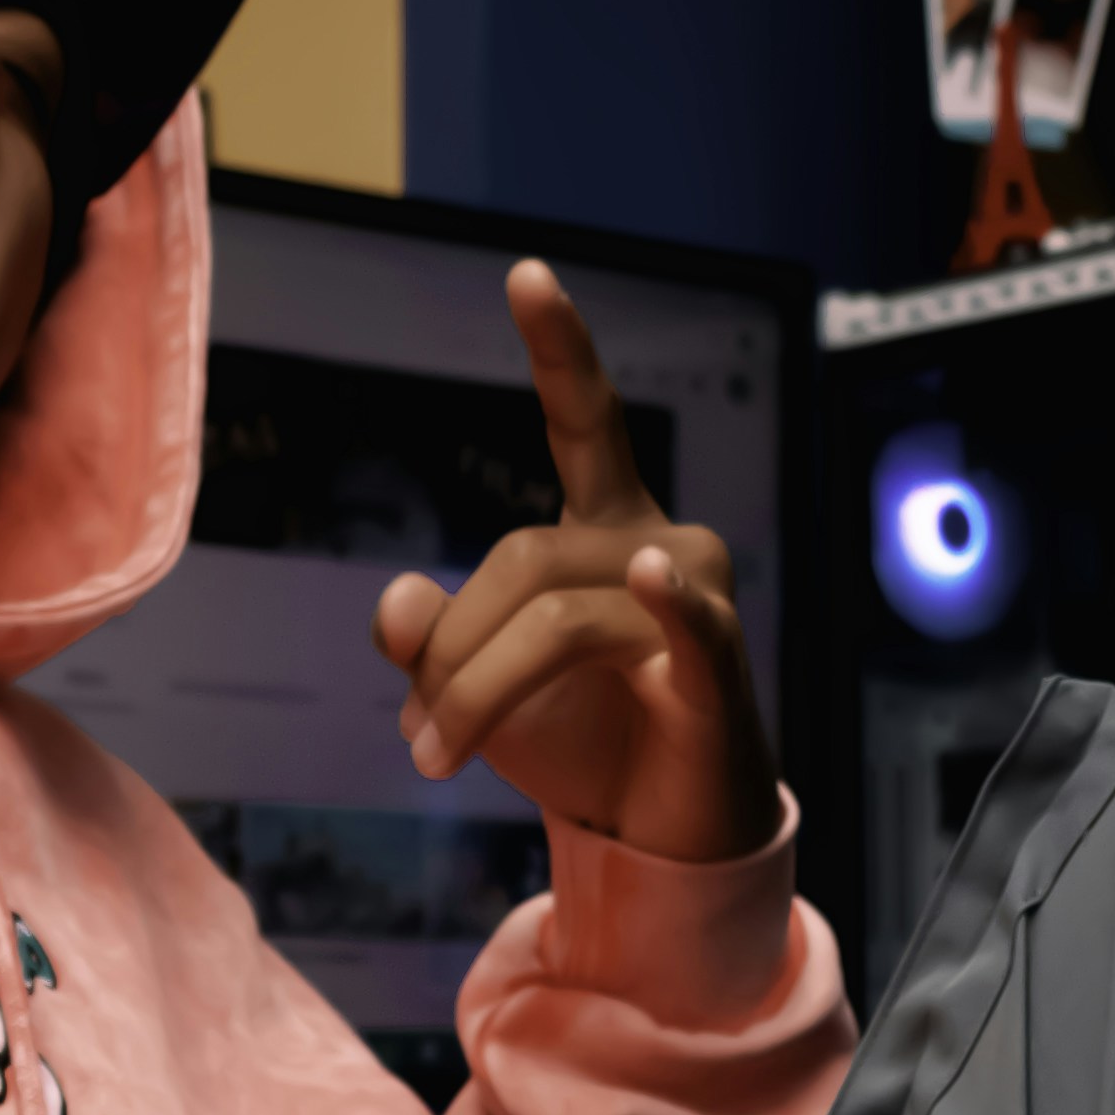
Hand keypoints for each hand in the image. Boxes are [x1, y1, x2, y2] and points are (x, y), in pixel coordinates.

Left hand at [369, 261, 778, 863]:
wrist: (662, 840)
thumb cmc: (585, 743)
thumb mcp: (482, 688)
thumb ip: (433, 637)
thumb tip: (395, 602)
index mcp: (607, 527)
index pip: (586, 422)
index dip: (561, 348)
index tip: (525, 274)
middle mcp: (661, 543)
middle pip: (523, 560)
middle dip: (450, 652)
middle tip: (415, 736)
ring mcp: (700, 604)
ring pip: (558, 619)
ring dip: (477, 692)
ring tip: (437, 755)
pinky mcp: (719, 678)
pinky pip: (688, 632)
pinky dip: (670, 606)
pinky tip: (655, 575)